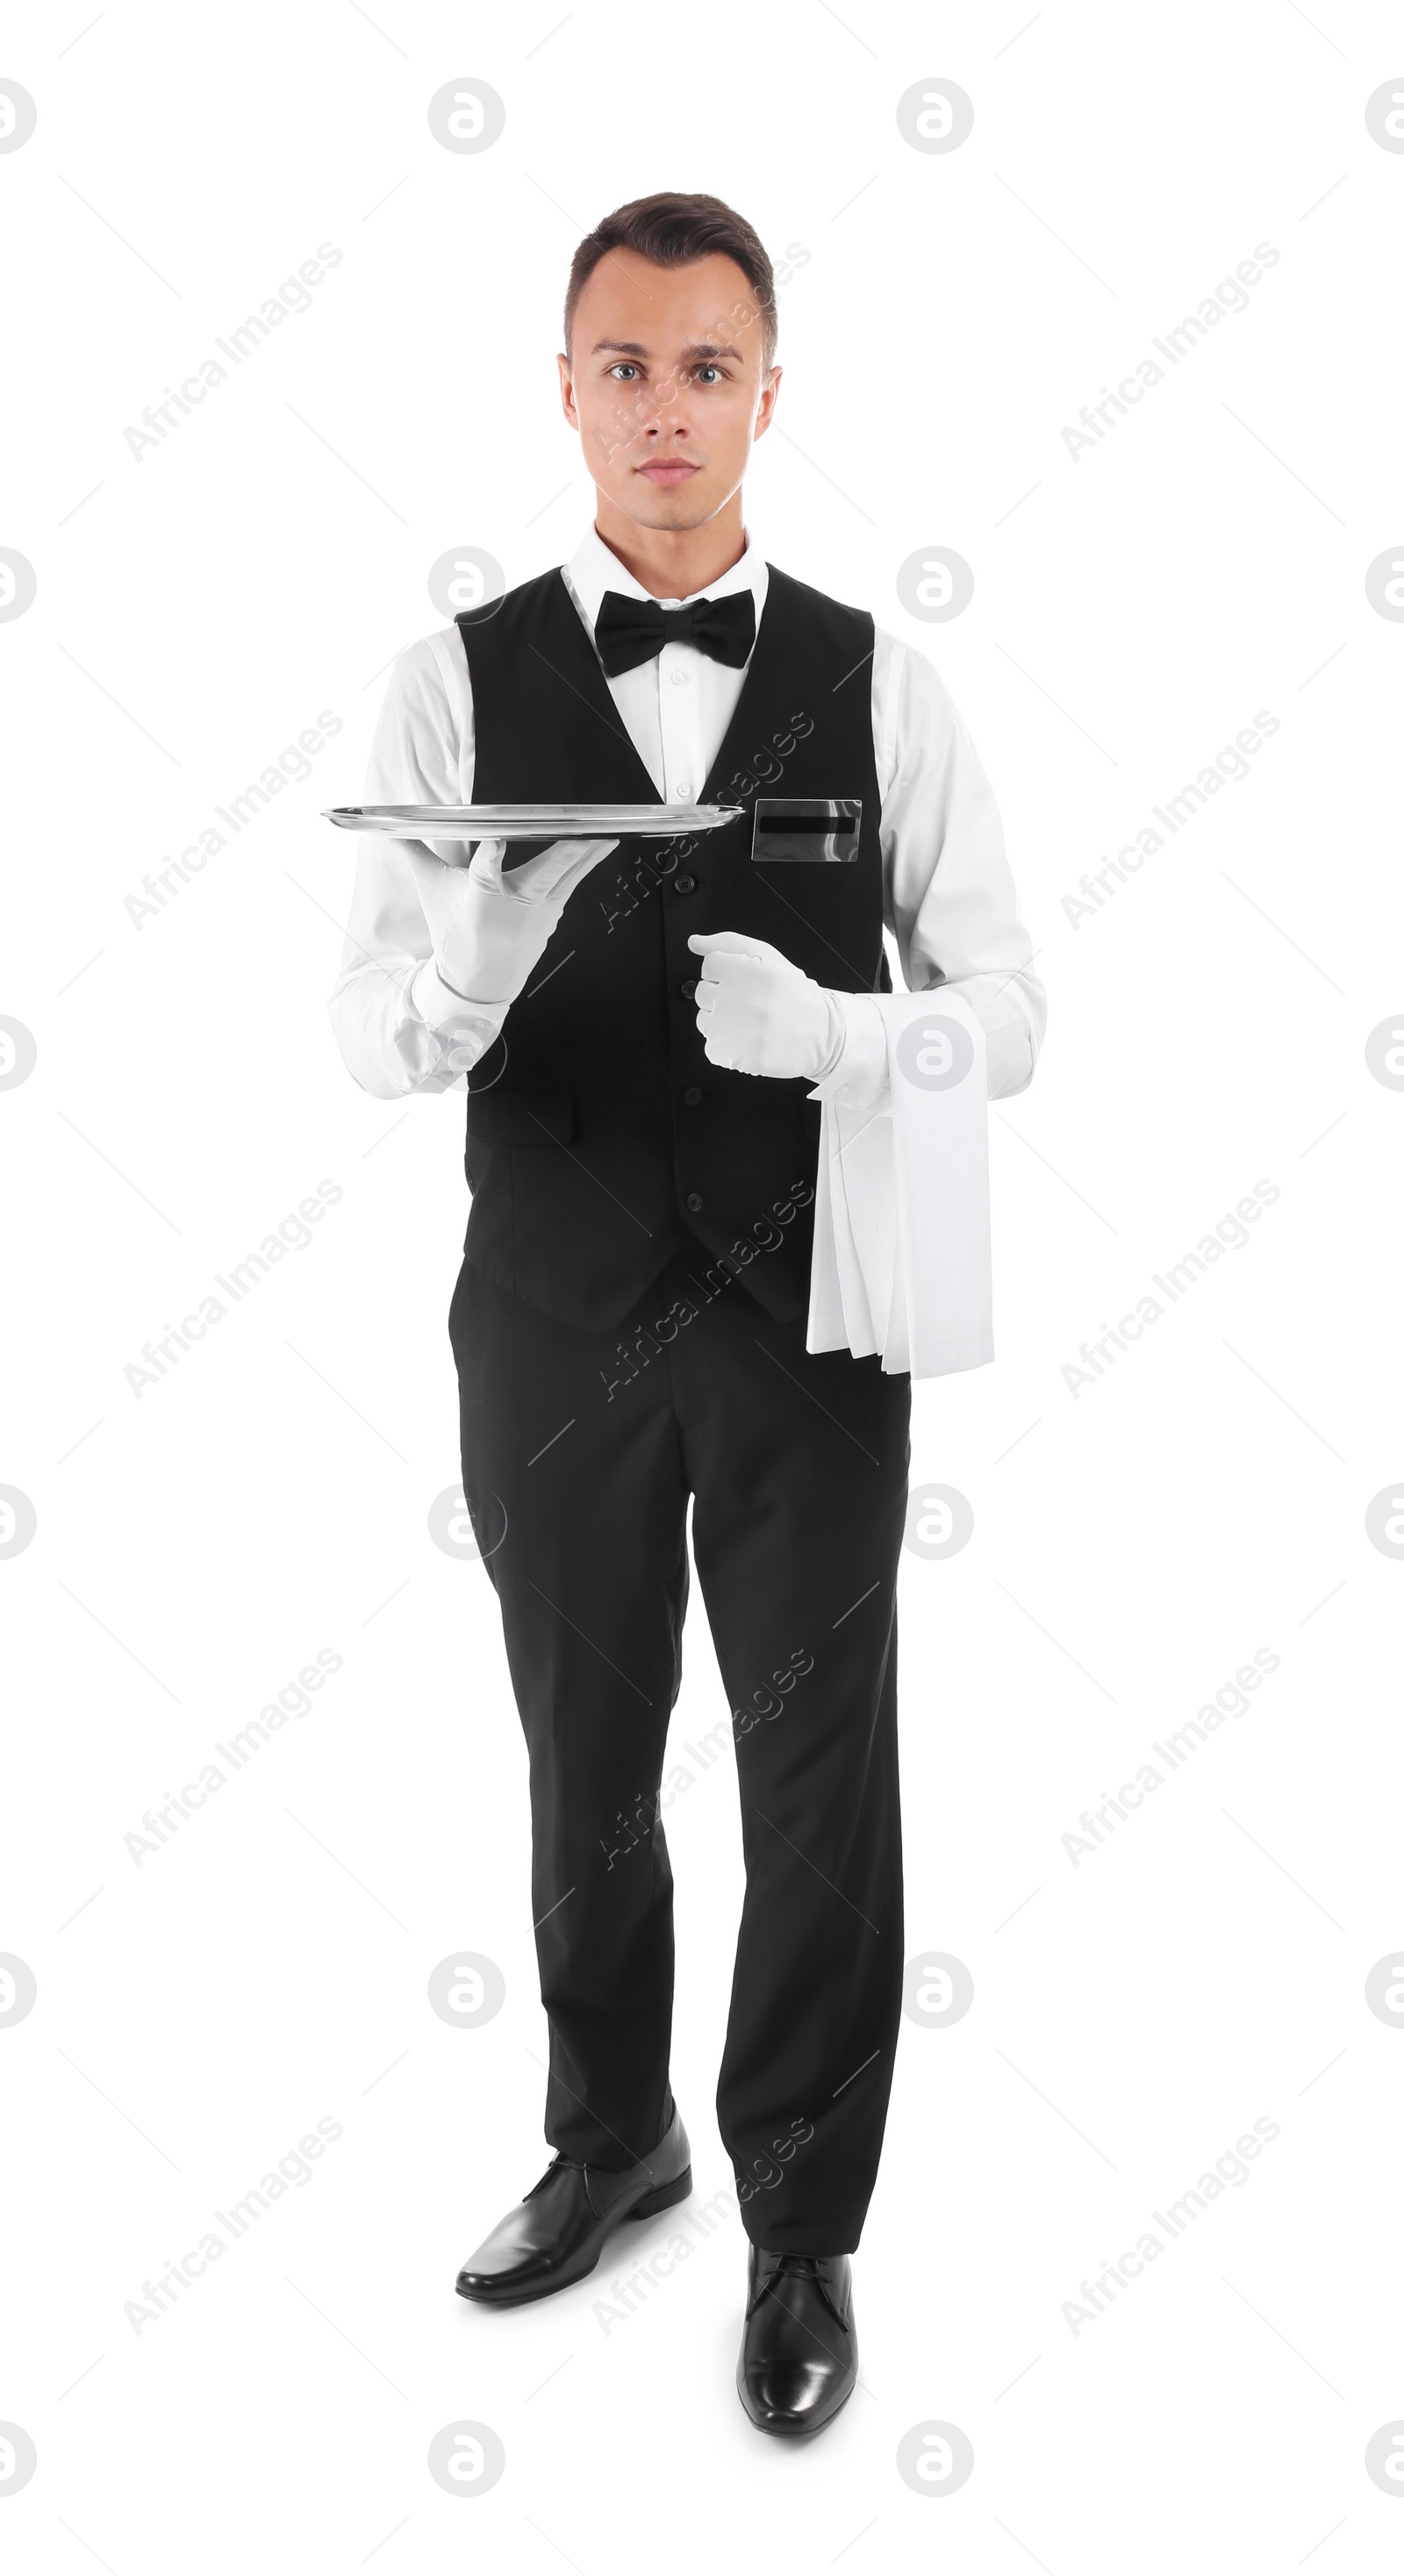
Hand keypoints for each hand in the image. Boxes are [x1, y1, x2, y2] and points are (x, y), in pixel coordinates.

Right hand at [407, 834, 617, 1005]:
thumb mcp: (433, 893)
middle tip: (586, 831)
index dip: (490, 857)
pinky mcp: (552, 916)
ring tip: (609, 833)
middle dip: (566, 855)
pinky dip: (586, 865)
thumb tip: (391, 832)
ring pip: (567, 879)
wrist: (477, 984)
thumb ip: (416, 856)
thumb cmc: (455, 935)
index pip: (484, 873)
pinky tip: (602, 847)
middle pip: (543, 876)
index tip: (495, 840)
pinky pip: (571, 885)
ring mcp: (538, 914)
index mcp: (480, 900)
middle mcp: (514, 908)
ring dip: (589, 855)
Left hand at [688, 931, 842, 1080]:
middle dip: (723, 997)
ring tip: (751, 1023)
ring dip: (722, 1023)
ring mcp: (729, 1028)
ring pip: (704, 1021)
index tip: (746, 983)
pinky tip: (749, 1040)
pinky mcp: (729, 1054)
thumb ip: (726, 943)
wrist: (821, 1033)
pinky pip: (712, 1047)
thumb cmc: (794, 995)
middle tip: (751, 1004)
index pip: (709, 965)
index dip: (727, 973)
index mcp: (743, 970)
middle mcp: (733, 997)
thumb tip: (694, 942)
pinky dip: (727, 1047)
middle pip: (703, 993)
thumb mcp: (766, 955)